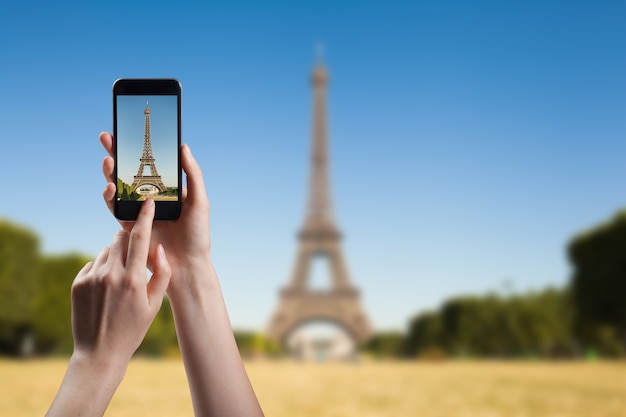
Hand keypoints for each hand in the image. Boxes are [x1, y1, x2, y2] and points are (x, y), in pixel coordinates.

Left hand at [71, 198, 170, 364]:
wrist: (100, 352)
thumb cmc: (133, 329)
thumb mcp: (155, 304)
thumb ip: (162, 273)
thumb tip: (158, 248)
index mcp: (133, 280)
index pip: (140, 238)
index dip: (146, 217)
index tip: (149, 202)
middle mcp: (111, 275)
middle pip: (119, 238)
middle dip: (128, 238)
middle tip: (135, 250)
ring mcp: (92, 278)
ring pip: (106, 250)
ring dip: (115, 255)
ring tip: (121, 278)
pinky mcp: (78, 283)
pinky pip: (93, 263)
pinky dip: (101, 268)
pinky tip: (106, 288)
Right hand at [100, 132, 211, 297]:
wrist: (187, 265)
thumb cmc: (197, 234)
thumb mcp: (200, 201)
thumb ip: (192, 174)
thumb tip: (183, 146)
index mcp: (168, 189)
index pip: (151, 163)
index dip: (139, 148)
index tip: (129, 130)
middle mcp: (151, 197)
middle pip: (129, 171)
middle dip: (117, 154)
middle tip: (108, 137)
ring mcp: (138, 210)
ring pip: (119, 186)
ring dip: (110, 173)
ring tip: (108, 161)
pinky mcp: (129, 225)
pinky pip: (115, 208)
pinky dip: (110, 197)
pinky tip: (110, 187)